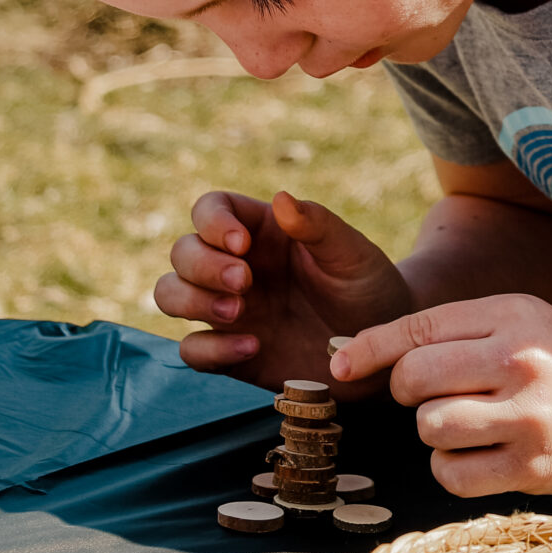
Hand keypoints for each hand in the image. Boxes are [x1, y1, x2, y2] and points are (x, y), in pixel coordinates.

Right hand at [154, 188, 410, 388]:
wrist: (380, 348)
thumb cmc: (367, 288)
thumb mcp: (352, 254)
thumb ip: (318, 226)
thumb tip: (281, 198)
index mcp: (260, 232)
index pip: (210, 209)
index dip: (212, 222)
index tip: (240, 244)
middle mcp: (235, 267)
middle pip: (182, 252)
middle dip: (202, 266)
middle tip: (244, 283)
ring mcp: (229, 310)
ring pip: (171, 295)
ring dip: (191, 301)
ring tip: (237, 312)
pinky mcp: (231, 354)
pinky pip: (192, 350)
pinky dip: (210, 349)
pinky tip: (250, 347)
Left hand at [331, 293, 551, 495]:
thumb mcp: (530, 324)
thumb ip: (459, 331)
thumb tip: (364, 351)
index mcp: (514, 314)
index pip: (417, 328)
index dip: (368, 348)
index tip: (341, 367)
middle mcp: (518, 359)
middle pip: (412, 379)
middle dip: (409, 393)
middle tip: (437, 397)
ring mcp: (526, 416)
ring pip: (429, 427)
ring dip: (435, 433)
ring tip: (469, 427)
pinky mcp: (532, 469)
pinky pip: (452, 474)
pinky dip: (453, 470)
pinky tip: (483, 458)